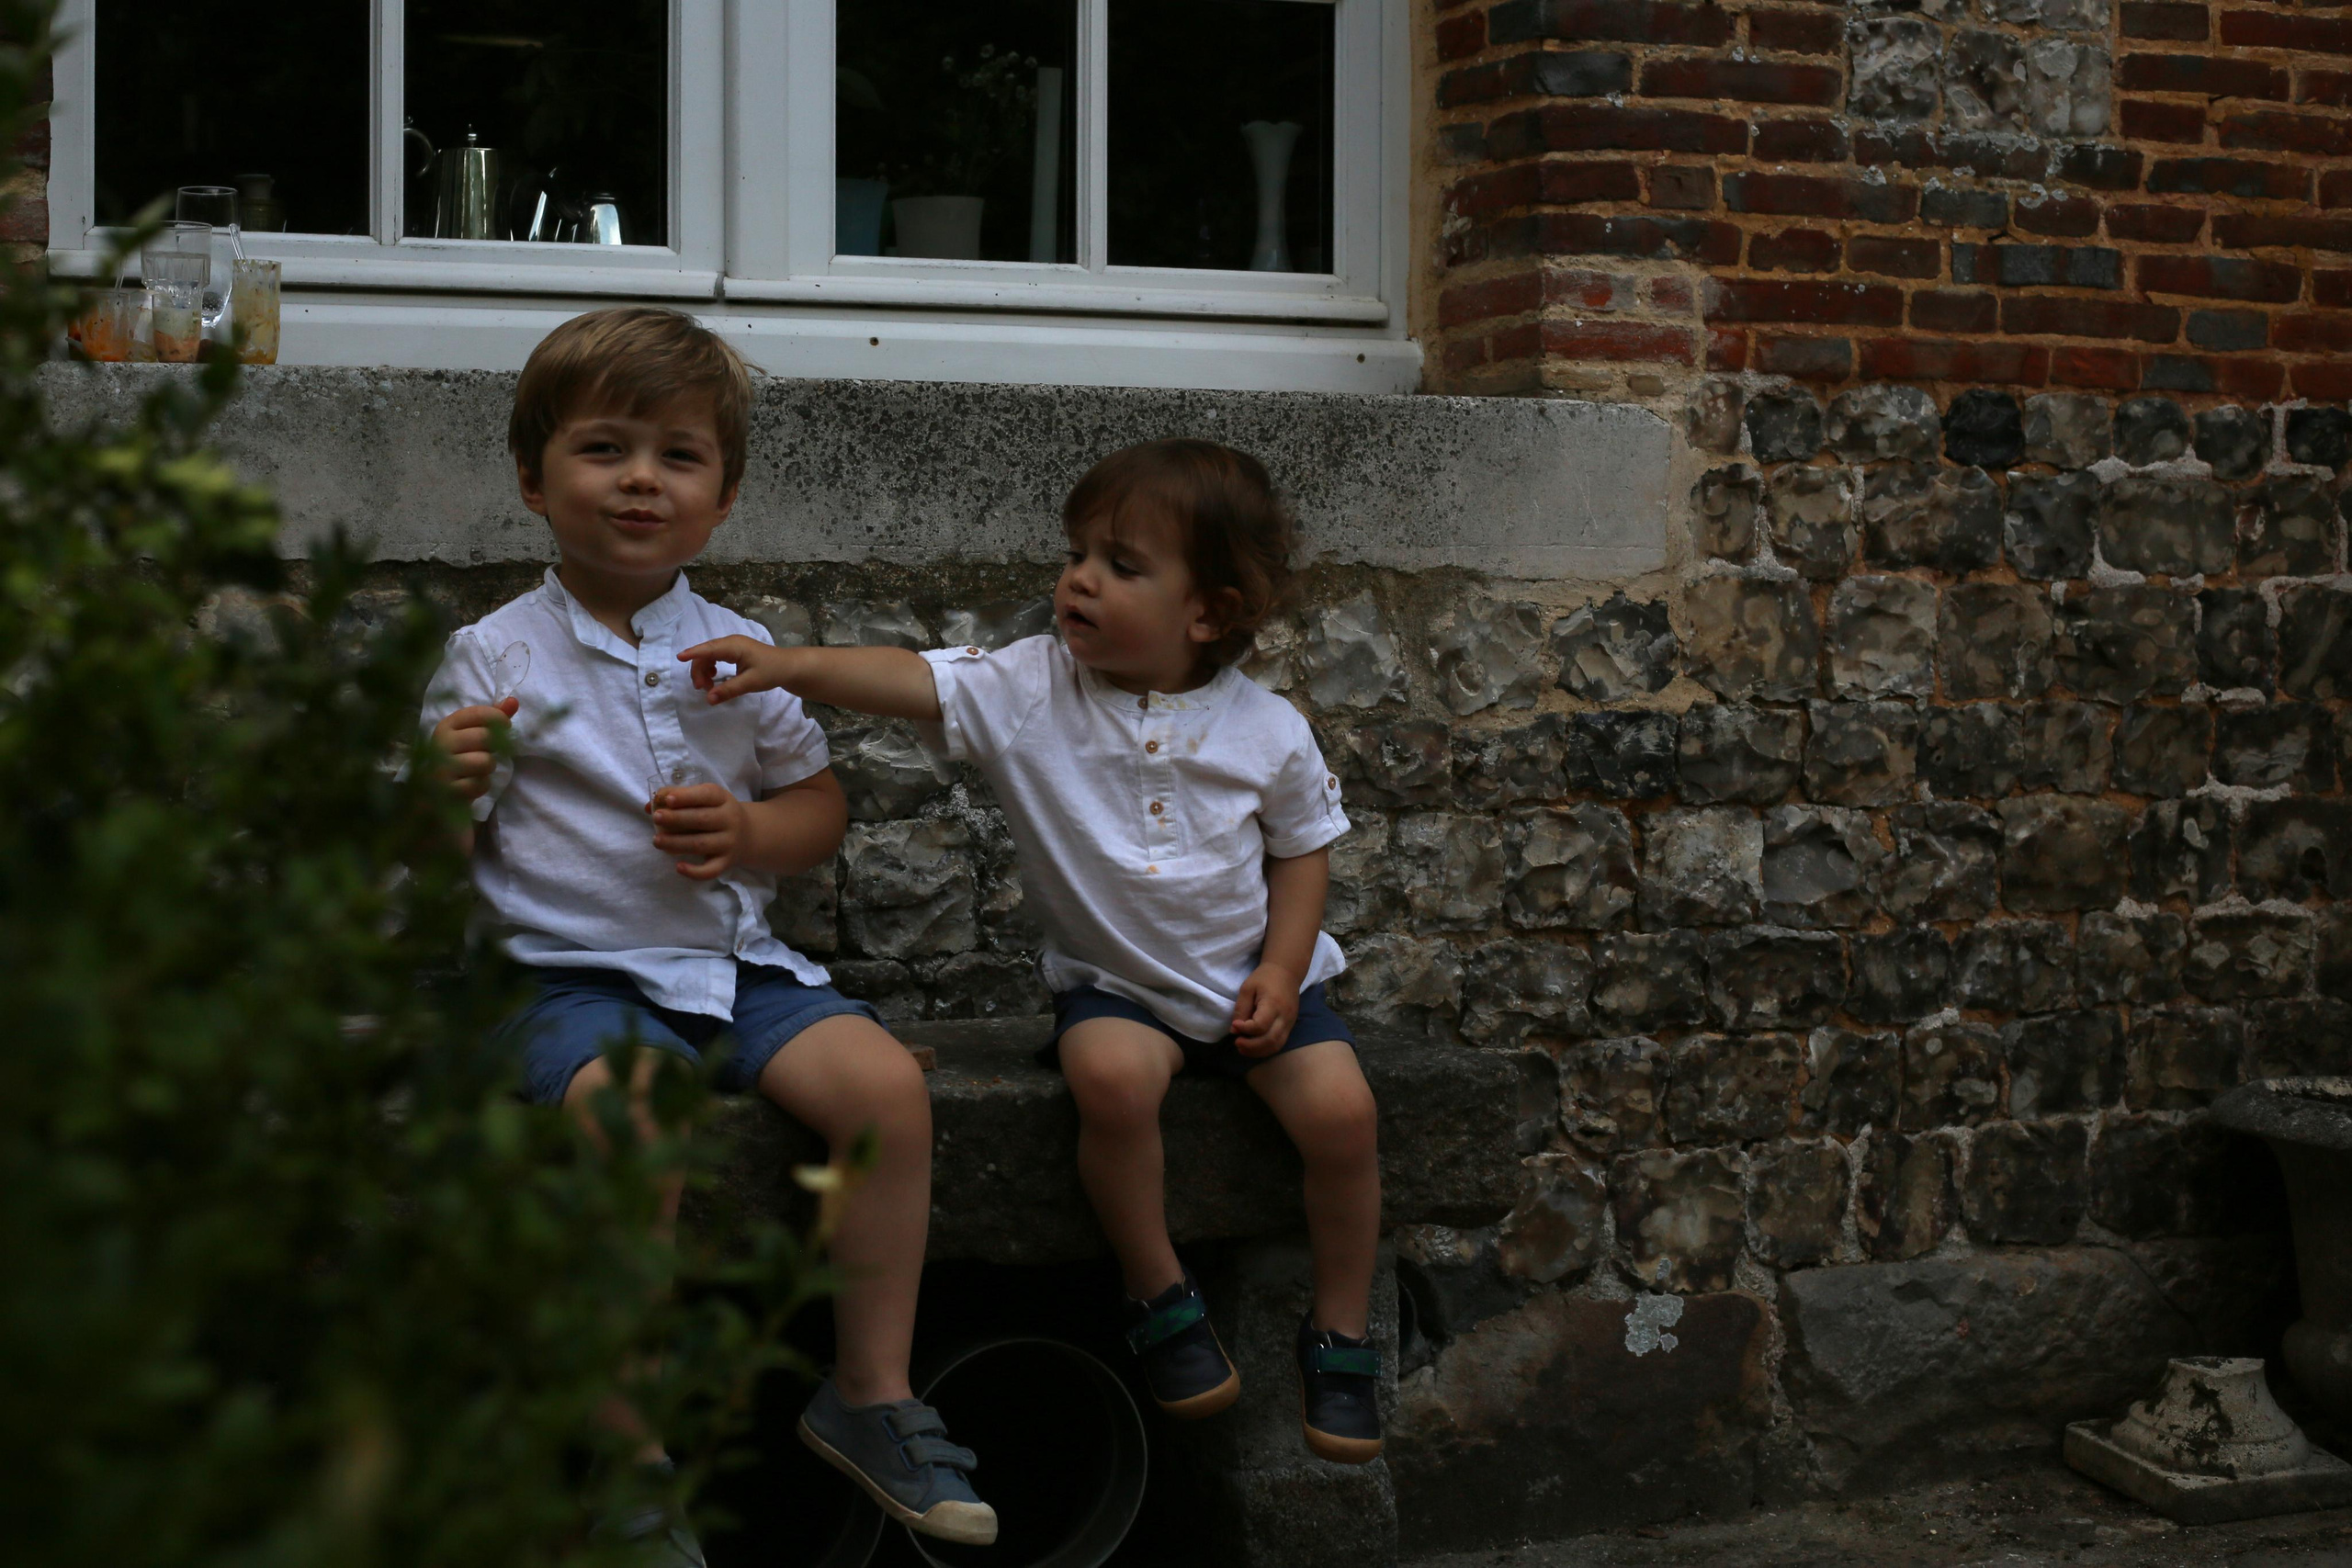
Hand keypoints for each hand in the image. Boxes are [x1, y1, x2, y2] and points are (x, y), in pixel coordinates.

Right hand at [430, 696, 517, 800]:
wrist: (435, 790)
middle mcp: (441, 743)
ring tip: (477, 769)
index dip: (499, 718)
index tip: (506, 726)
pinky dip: (481, 786)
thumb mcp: (473, 733)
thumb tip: (514, 701)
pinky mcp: (447, 789)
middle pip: (484, 737)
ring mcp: (441, 767)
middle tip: (486, 751)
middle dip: (494, 747)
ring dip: (488, 768)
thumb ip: (493, 717)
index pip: (479, 713)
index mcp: (447, 725)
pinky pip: (479, 784)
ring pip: (485, 762)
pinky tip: (471, 783)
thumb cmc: (460, 756)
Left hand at [646, 781, 749, 879]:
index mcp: (722, 799)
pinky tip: (678, 867)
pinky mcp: (726, 862)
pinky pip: (711, 870)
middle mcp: (729, 820)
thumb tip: (649, 806)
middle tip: (656, 817)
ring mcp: (729, 842)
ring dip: (676, 843)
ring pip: (701, 844)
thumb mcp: (705, 799)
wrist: (747, 834)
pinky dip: (694, 872)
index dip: (687, 797)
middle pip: (702, 819)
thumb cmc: (716, 812)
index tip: (668, 799)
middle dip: (677, 819)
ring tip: (656, 840)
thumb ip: (678, 799)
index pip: (706, 795)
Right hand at [679, 635, 799, 704]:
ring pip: (709, 656)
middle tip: (702, 689)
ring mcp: (732, 646)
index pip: (708, 649)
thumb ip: (729, 690)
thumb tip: (709, 699)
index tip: (679, 658)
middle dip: (699, 670)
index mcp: (734, 646)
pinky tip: (714, 678)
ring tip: (709, 687)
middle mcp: (730, 643)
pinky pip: (716, 657)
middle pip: (705, 654)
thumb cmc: (772, 671)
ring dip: (704, 671)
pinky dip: (711, 668)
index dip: (692, 653)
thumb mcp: (751, 683)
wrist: (789, 667)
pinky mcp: (735, 652)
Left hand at [1231, 963, 1301, 1056]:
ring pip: (1276, 1046)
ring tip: (1242, 1047)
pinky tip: (1253, 1047)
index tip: (1235, 1025)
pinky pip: (1279, 1043)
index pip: (1260, 1025)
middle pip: (1270, 1040)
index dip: (1245, 1029)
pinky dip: (1265, 1049)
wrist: (1287, 972)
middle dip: (1251, 1046)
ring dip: (1258, 1051)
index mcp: (1273, 1004)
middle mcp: (1284, 1017)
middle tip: (1237, 1042)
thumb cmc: (1265, 977)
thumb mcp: (1247, 988)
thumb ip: (1241, 1009)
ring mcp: (1290, 1023)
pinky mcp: (1290, 1027)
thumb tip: (1234, 1031)